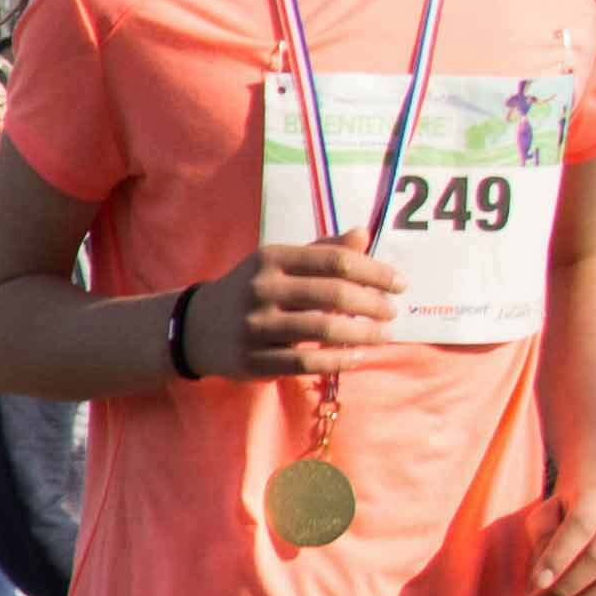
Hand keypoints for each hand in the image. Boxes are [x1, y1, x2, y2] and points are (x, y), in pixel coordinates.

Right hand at [189, 242, 404, 379]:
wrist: (196, 327)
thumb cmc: (250, 291)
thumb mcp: (278, 264)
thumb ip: (322, 251)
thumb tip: (364, 234)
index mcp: (270, 259)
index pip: (335, 261)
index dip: (375, 272)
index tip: (399, 284)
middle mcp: (261, 289)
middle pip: (334, 294)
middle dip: (374, 304)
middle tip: (392, 311)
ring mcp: (254, 325)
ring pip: (324, 328)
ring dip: (363, 333)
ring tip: (382, 335)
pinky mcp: (252, 359)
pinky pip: (306, 361)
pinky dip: (339, 360)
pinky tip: (357, 356)